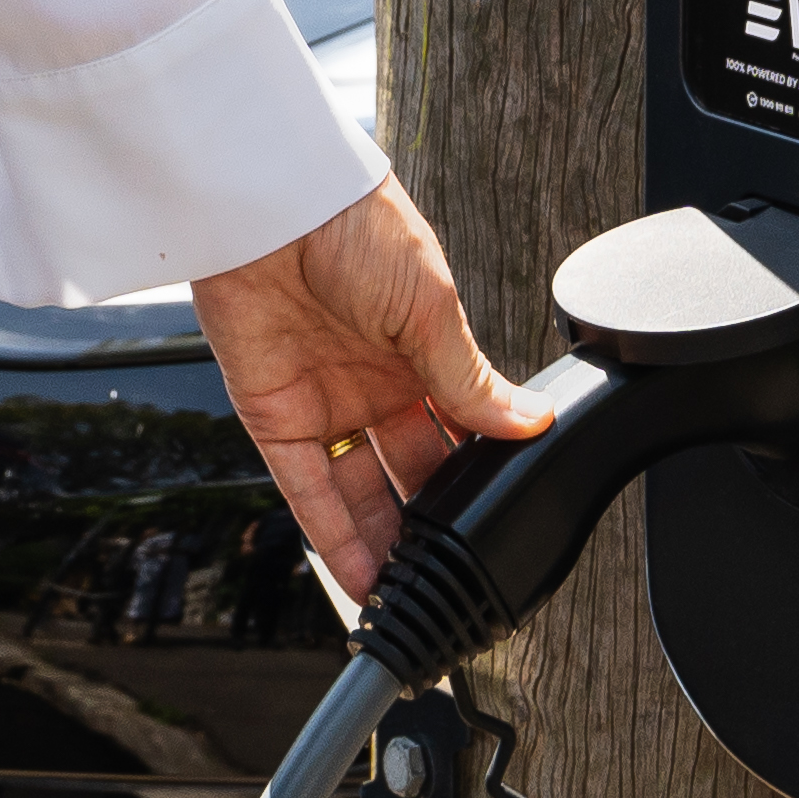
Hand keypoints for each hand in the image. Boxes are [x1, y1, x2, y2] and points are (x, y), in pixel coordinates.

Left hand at [190, 177, 558, 602]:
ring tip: (414, 594)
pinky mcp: (275, 419)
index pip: (457, 427)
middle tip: (456, 568)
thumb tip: (530, 423)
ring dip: (387, 543)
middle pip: (410, 469)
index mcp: (421, 348)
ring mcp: (325, 402)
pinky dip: (336, 539)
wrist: (268, 203)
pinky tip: (368, 576)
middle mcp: (374, 381)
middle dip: (432, 518)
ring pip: (361, 493)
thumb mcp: (431, 303)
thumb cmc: (352, 222)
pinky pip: (309, 493)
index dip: (476, 472)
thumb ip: (469, 378)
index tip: (498, 516)